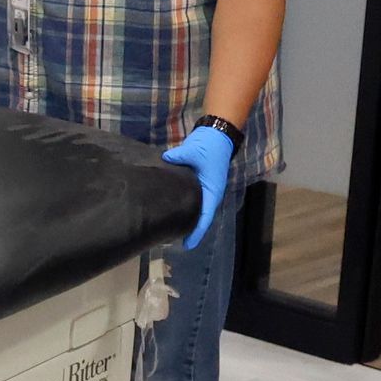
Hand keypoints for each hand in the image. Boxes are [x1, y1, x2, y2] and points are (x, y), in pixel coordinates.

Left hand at [161, 124, 235, 249]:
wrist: (216, 135)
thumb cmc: (209, 146)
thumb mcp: (194, 150)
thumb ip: (179, 156)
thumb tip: (164, 158)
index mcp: (212, 190)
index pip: (205, 216)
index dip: (196, 232)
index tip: (187, 245)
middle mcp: (209, 193)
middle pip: (200, 217)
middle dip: (189, 230)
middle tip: (172, 241)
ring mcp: (204, 189)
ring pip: (195, 209)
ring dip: (185, 219)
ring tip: (170, 231)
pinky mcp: (198, 183)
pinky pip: (191, 200)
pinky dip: (182, 208)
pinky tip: (169, 212)